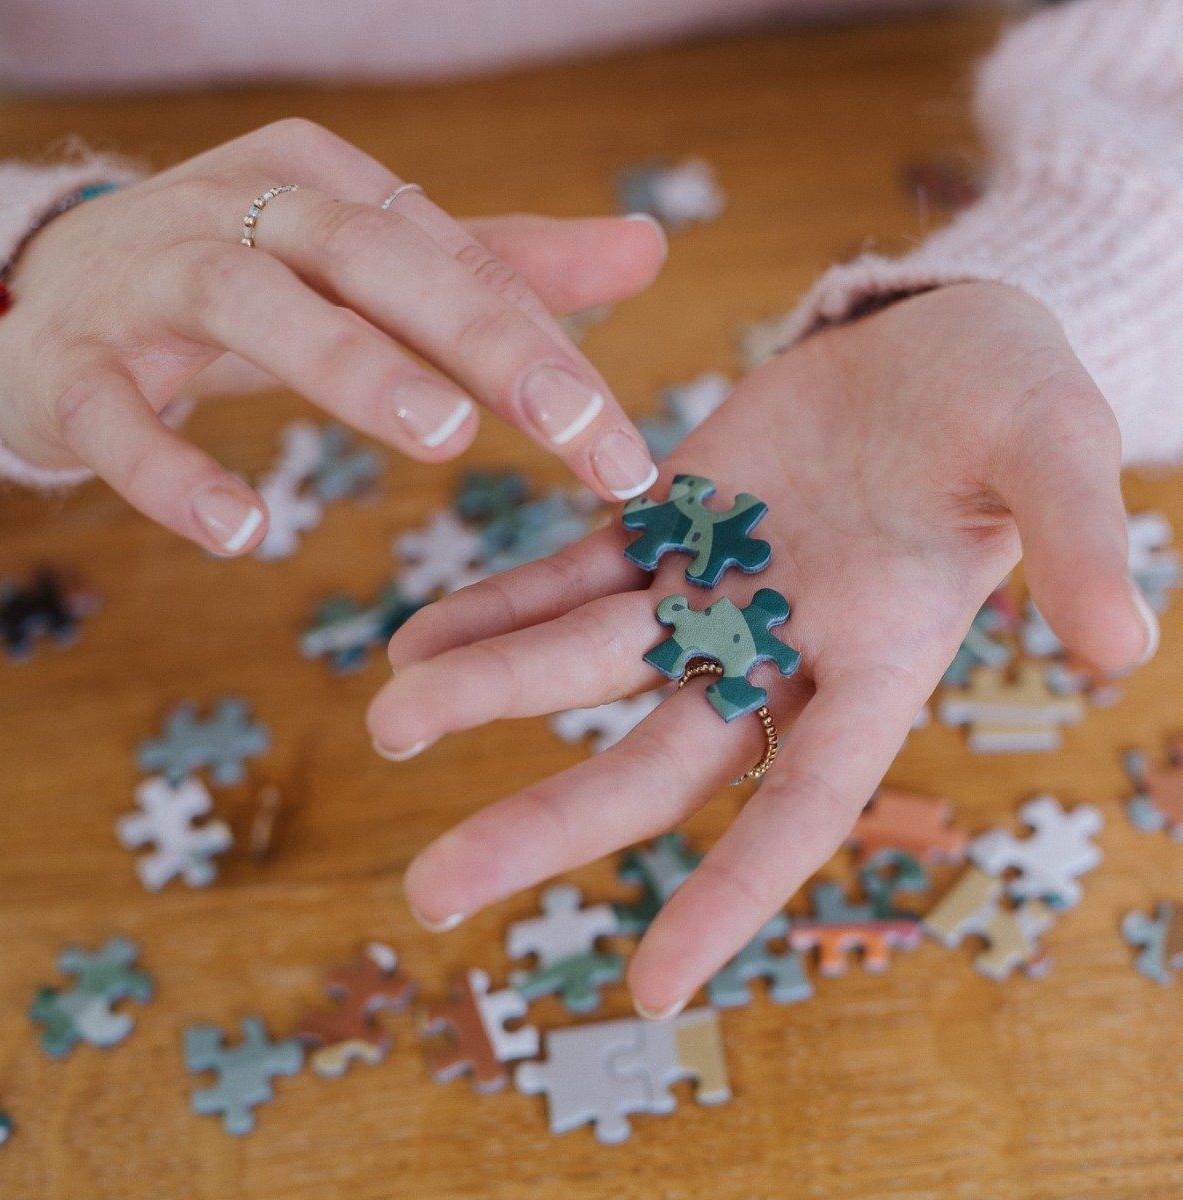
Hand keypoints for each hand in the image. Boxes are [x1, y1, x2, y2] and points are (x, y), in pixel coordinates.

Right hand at [0, 119, 664, 552]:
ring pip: (254, 304)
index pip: (458, 267)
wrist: (56, 285)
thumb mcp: (376, 267)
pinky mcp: (73, 363)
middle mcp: (246, 212)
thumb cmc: (249, 278)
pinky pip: (117, 411)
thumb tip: (648, 248)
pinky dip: (172, 468)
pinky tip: (242, 530)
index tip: (622, 448)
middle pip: (376, 261)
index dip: (547, 354)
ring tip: (441, 435)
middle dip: (483, 344)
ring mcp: (152, 278)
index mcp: (332, 190)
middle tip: (574, 428)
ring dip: (350, 366)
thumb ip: (501, 269)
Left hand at [366, 282, 1157, 1015]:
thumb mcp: (1052, 453)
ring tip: (387, 721)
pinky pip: (567, 576)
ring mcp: (707, 589)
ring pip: (584, 662)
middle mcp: (776, 650)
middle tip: (431, 894)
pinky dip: (494, 607)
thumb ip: (1073, 543)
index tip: (650, 989)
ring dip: (485, 693)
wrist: (935, 341)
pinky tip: (414, 639)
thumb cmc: (1011, 401)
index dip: (733, 895)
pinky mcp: (662, 521)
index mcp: (875, 662)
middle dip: (547, 822)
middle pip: (652, 760)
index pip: (800, 805)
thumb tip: (1121, 648)